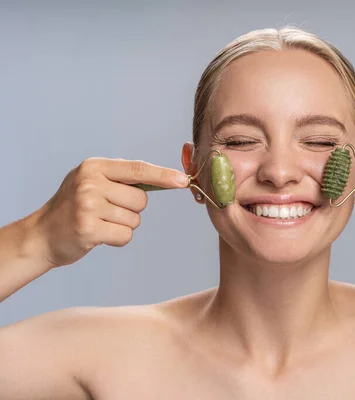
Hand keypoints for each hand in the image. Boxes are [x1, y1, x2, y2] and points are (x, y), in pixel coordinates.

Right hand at [34, 158, 188, 266]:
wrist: (41, 235)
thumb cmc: (74, 208)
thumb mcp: (92, 182)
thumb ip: (122, 177)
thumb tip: (165, 178)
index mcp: (94, 167)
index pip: (138, 169)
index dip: (164, 175)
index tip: (183, 181)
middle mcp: (91, 183)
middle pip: (141, 199)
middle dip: (132, 209)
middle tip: (107, 212)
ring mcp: (88, 206)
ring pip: (135, 219)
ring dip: (123, 225)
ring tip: (100, 223)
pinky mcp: (88, 229)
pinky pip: (125, 236)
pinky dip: (118, 239)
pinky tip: (99, 235)